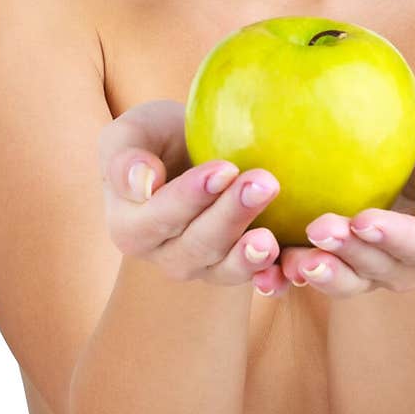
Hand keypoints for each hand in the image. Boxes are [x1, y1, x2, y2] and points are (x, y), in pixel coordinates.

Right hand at [99, 99, 282, 286]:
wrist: (192, 149)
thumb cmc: (157, 137)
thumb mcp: (130, 133)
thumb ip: (123, 158)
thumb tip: (141, 183)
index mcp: (131, 226)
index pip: (160, 217)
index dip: (191, 197)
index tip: (223, 169)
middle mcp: (166, 255)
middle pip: (198, 244)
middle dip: (232, 216)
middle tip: (264, 183)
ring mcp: (204, 266)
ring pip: (226, 268)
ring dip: (250, 254)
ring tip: (272, 238)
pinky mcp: (239, 266)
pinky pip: (256, 280)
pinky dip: (272, 278)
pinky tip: (291, 269)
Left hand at [250, 114, 414, 298]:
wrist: (408, 150)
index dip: (401, 239)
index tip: (366, 220)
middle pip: (387, 270)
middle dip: (352, 253)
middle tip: (319, 228)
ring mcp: (377, 269)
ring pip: (352, 281)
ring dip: (324, 273)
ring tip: (295, 259)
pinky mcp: (342, 263)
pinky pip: (320, 276)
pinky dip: (293, 278)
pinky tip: (269, 271)